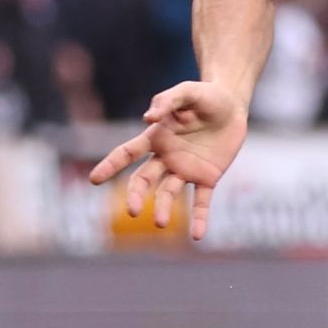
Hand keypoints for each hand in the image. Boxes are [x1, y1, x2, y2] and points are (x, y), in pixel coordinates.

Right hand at [89, 80, 247, 242]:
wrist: (233, 105)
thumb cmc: (205, 96)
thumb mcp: (187, 92)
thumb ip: (167, 101)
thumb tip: (148, 118)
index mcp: (156, 137)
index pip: (127, 153)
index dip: (110, 165)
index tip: (94, 179)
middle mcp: (167, 157)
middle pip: (144, 180)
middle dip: (137, 195)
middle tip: (134, 211)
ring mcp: (186, 169)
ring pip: (169, 193)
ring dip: (165, 209)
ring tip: (162, 223)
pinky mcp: (208, 177)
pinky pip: (201, 201)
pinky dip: (199, 218)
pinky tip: (197, 236)